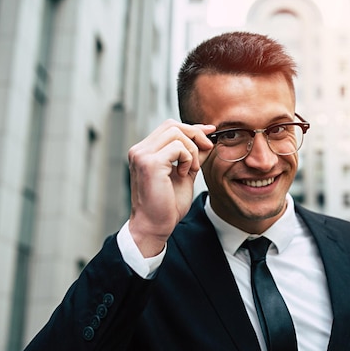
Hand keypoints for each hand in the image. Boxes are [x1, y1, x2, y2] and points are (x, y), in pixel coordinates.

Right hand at [127, 119, 215, 256]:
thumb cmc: (166, 205)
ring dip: (191, 150)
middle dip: (195, 134)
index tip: (210, 131)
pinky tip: (184, 173)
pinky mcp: (150, 163)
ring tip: (191, 169)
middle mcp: (139, 150)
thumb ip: (192, 155)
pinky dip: (188, 158)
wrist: (155, 226)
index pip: (169, 127)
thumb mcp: (185, 173)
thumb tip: (206, 137)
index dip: (192, 127)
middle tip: (208, 149)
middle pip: (172, 125)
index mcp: (144, 152)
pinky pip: (178, 147)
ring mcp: (142, 155)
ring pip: (176, 133)